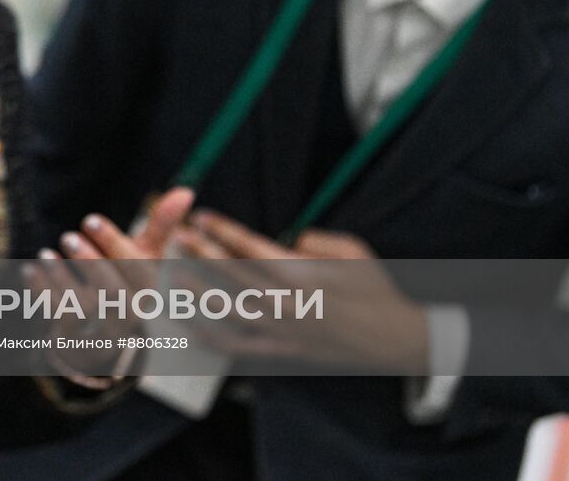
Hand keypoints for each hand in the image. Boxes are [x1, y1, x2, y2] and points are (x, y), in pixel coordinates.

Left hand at [26, 189, 196, 377]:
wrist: (105, 331)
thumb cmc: (127, 280)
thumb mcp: (146, 255)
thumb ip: (161, 224)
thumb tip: (186, 191)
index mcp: (148, 289)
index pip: (135, 268)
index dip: (112, 242)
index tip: (90, 220)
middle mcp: (130, 313)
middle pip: (112, 290)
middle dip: (88, 261)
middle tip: (68, 236)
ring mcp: (103, 329)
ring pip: (84, 305)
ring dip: (62, 278)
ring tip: (45, 254)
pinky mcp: (77, 336)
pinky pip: (59, 316)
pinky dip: (43, 293)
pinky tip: (30, 270)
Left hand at [173, 211, 427, 371]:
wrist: (394, 338)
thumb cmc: (375, 289)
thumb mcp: (352, 249)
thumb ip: (314, 239)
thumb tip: (287, 240)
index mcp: (301, 273)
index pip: (250, 246)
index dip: (223, 230)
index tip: (201, 217)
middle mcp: (285, 302)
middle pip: (232, 273)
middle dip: (201, 251)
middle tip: (178, 236)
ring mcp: (281, 330)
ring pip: (227, 309)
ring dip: (198, 291)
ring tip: (175, 275)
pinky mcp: (282, 352)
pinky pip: (238, 347)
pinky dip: (211, 336)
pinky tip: (190, 325)